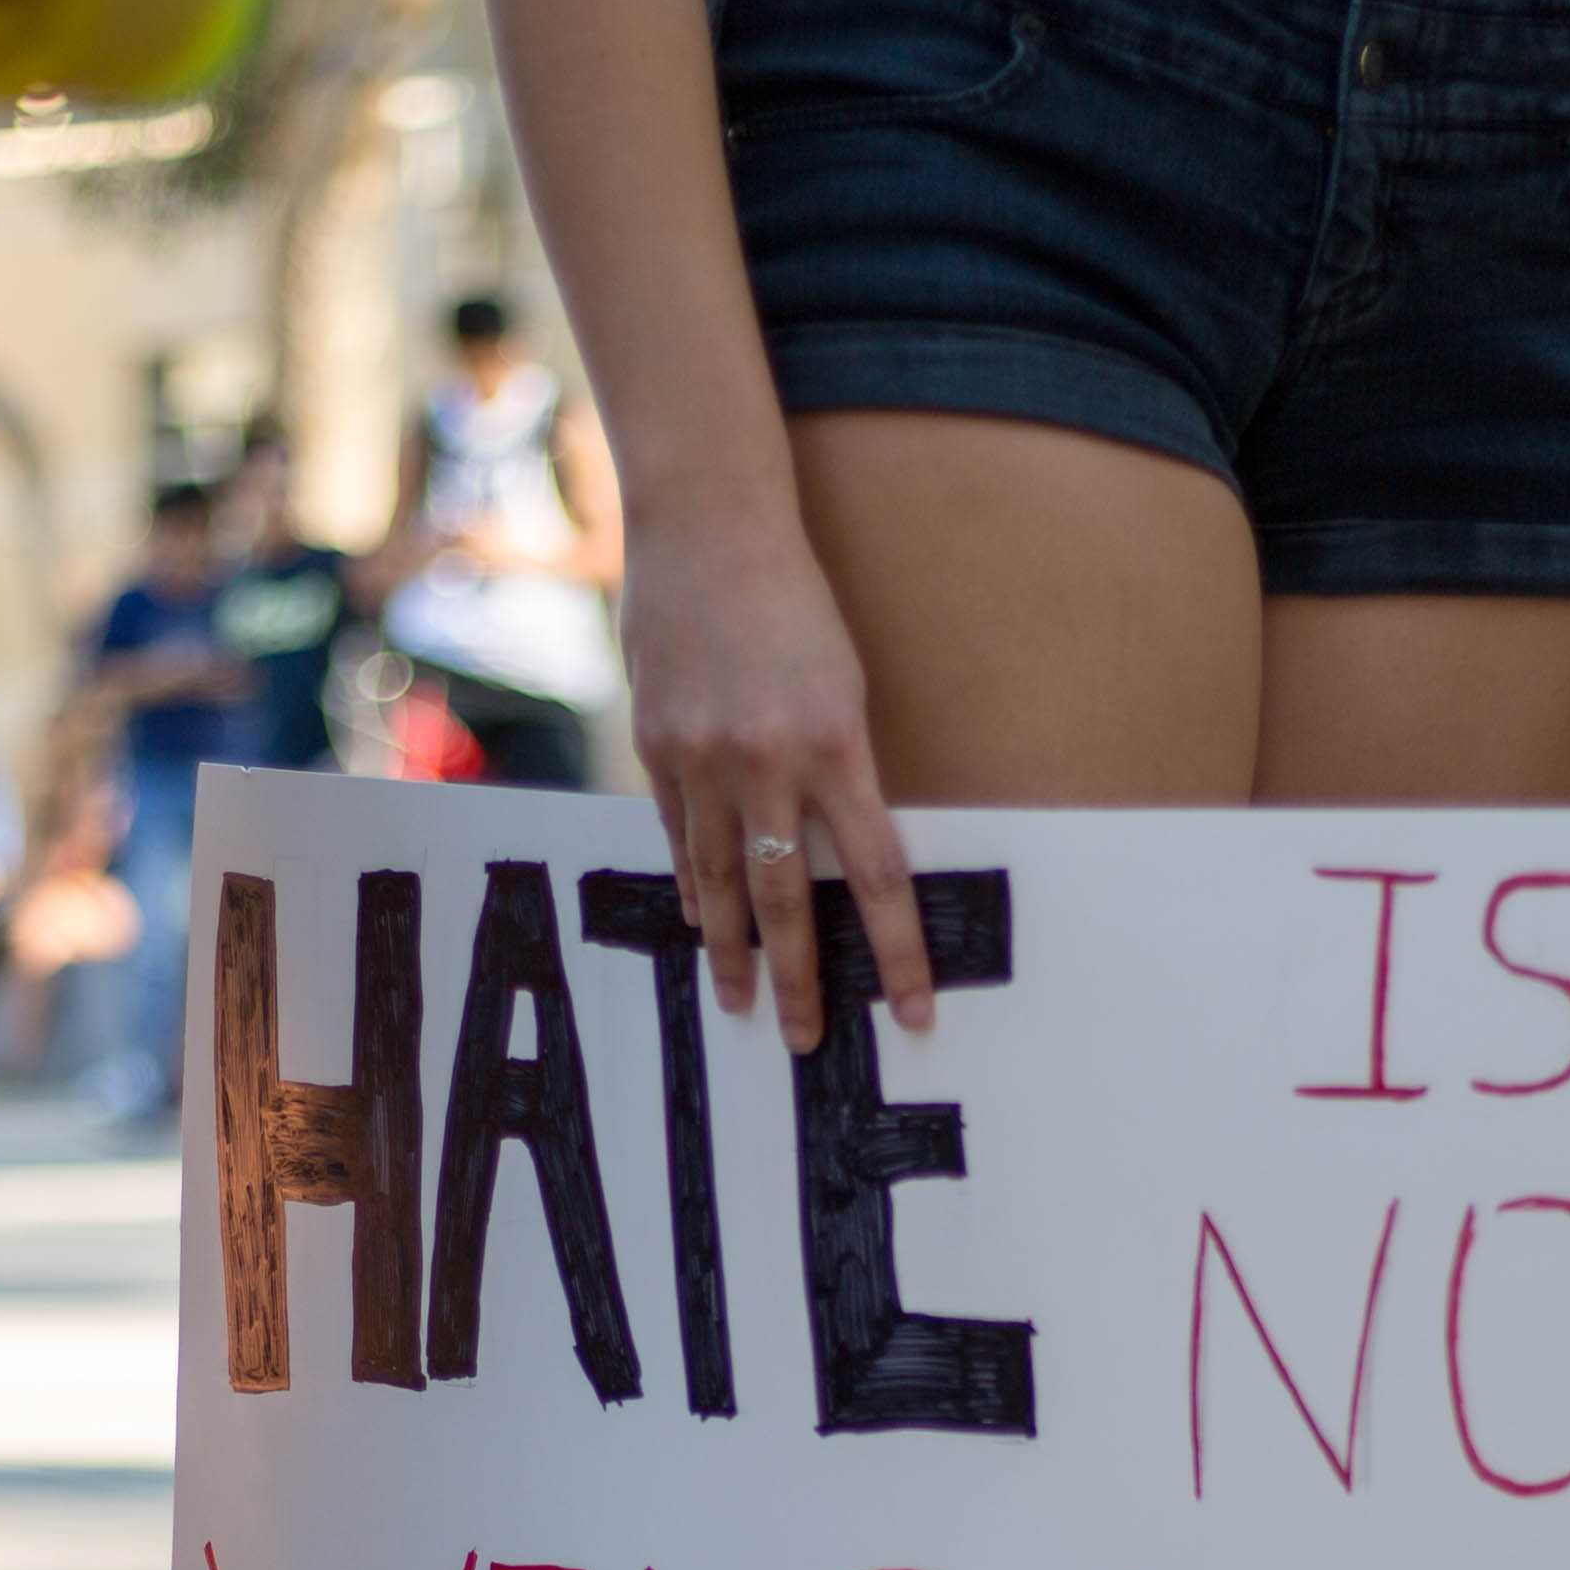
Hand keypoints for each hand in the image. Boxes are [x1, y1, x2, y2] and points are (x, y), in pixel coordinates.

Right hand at [622, 509, 930, 1054]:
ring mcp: (701, 757)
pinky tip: (698, 920)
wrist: (709, 526)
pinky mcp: (655, 745)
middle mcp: (766, 760)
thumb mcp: (842, 684)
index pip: (876, 875)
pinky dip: (691, 882)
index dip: (899, 951)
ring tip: (739, 1003)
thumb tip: (831, 852)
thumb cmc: (794, 601)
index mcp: (834, 744)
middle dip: (799, 980)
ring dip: (731, 952)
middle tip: (804, 1042)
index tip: (915, 1011)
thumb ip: (837, 768)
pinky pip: (677, 835)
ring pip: (719, 881)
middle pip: (786, 900)